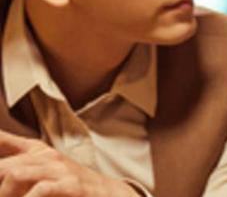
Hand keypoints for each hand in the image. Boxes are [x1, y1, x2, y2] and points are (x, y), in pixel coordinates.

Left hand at [0, 130, 138, 196]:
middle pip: (4, 165)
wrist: (108, 194)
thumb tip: (4, 170)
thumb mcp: (43, 168)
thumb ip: (17, 161)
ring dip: (4, 192)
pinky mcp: (71, 185)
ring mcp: (58, 170)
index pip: (2, 142)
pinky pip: (42, 189)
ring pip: (15, 175)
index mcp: (35, 151)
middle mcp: (45, 157)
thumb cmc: (70, 184)